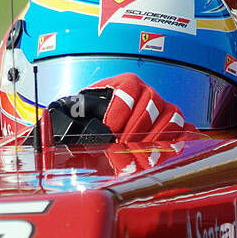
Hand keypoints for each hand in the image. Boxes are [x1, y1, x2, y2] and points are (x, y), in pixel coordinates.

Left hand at [44, 73, 190, 145]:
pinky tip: (168, 151)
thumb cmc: (91, 119)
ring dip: (156, 136)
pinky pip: (183, 127)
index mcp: (124, 83)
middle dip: (135, 128)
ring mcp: (163, 107)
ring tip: (140, 154)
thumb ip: (72, 118)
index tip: (110, 131)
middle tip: (123, 148)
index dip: (120, 112)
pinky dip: (179, 138)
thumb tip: (52, 125)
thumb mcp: (79, 114)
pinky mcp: (173, 124)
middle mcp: (146, 92)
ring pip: (170, 115)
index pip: (128, 90)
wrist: (104, 125)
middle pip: (151, 103)